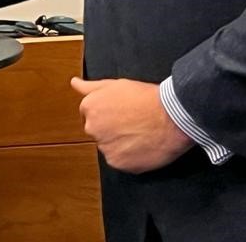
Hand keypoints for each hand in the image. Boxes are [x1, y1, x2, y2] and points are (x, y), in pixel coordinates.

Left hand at [71, 77, 193, 173]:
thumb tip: (74, 83)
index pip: (90, 115)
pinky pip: (120, 162)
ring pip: (109, 148)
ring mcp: (105, 147)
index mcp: (89, 108)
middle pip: (98, 132)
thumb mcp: (115, 85)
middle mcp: (92, 128)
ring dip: (120, 144)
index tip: (121, 113)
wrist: (171, 117)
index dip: (107, 114)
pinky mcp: (119, 163)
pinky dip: (130, 157)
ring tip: (139, 134)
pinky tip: (142, 146)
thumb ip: (90, 87)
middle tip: (132, 124)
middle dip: (111, 129)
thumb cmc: (146, 98)